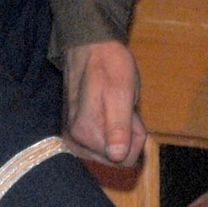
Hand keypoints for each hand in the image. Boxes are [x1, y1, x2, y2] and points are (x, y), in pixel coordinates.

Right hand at [63, 40, 146, 165]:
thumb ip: (119, 127)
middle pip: (117, 159)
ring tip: (116, 106)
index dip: (135, 136)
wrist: (89, 47)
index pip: (124, 160)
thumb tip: (117, 156)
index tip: (129, 112)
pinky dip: (112, 130)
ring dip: (121, 131)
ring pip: (111, 153)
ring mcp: (73, 139)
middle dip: (129, 135)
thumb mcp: (122, 92)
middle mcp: (74, 141)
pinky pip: (103, 145)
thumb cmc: (109, 65)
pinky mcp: (74, 134)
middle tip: (124, 108)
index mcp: (85, 133)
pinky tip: (108, 110)